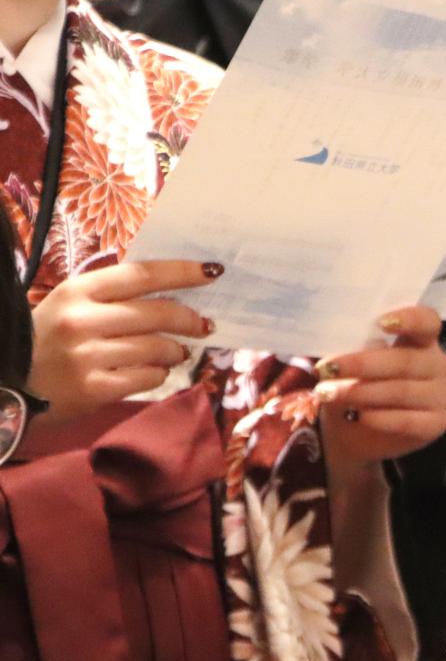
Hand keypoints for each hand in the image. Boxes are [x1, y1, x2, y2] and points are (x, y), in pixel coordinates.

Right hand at [27, 260, 219, 422]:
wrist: (9, 384)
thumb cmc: (46, 340)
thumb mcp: (68, 305)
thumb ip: (111, 296)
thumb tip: (172, 292)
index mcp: (76, 291)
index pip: (141, 274)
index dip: (181, 272)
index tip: (211, 272)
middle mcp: (81, 320)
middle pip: (157, 313)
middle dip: (190, 319)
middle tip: (204, 325)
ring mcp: (87, 356)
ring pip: (157, 348)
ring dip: (175, 350)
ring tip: (176, 352)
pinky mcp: (94, 389)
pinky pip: (148, 377)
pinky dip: (159, 373)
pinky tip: (154, 371)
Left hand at [314, 306, 445, 463]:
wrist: (357, 431)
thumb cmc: (357, 384)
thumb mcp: (352, 360)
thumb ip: (353, 346)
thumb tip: (335, 339)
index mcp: (421, 339)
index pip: (428, 322)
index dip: (410, 319)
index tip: (381, 323)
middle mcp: (437, 365)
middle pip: (405, 361)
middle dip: (362, 364)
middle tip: (327, 369)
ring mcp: (440, 396)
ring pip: (401, 391)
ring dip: (361, 392)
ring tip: (328, 394)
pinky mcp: (436, 424)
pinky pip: (407, 420)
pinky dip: (378, 418)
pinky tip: (356, 416)